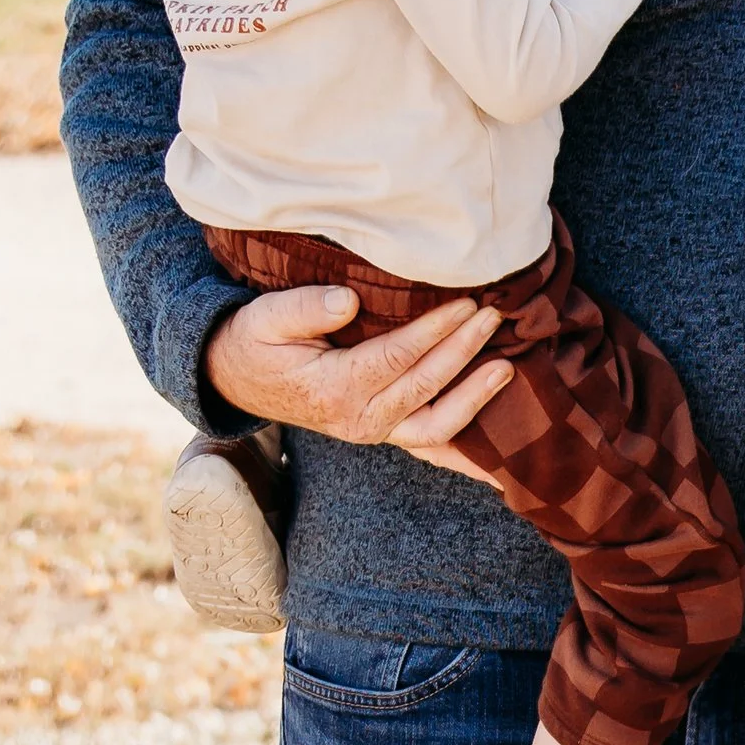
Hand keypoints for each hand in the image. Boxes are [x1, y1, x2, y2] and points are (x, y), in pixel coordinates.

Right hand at [203, 284, 514, 480]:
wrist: (238, 380)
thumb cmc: (256, 342)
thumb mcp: (264, 318)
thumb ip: (304, 308)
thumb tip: (350, 300)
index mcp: (333, 388)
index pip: (397, 357)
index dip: (435, 331)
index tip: (466, 304)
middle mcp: (358, 418)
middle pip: (425, 385)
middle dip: (464, 351)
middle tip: (494, 317)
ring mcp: (373, 430)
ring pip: (435, 426)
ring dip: (474, 398)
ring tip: (506, 368)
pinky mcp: (382, 430)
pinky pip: (429, 444)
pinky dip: (463, 443)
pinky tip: (494, 435)